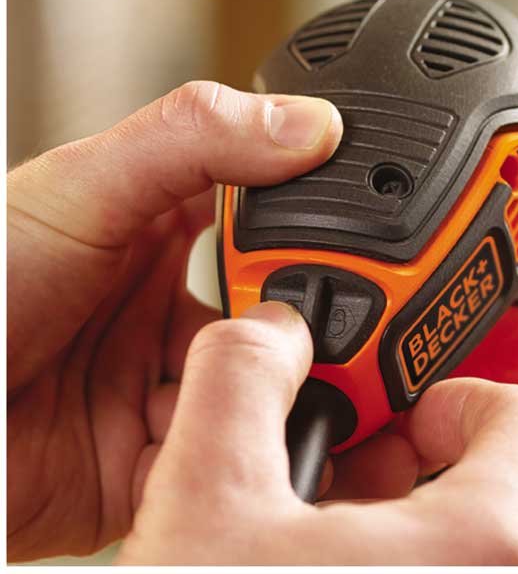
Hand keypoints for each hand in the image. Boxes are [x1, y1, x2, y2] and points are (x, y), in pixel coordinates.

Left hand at [7, 81, 342, 560]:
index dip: (320, 233)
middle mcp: (175, 313)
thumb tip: (309, 125)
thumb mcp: (82, 187)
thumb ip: (195, 140)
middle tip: (340, 329)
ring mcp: (168, 388)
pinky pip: (226, 462)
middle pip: (281, 318)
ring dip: (288, 398)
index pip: (271, 225)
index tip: (365, 243)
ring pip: (264, 396)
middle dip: (316, 328)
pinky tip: (262, 445)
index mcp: (162, 237)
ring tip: (299, 390)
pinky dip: (250, 459)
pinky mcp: (158, 460)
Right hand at [115, 300, 517, 564]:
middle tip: (342, 471)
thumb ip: (242, 380)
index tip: (414, 407)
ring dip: (392, 525)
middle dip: (409, 465)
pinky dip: (392, 567)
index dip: (468, 394)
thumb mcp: (206, 503)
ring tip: (312, 534)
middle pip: (494, 490)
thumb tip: (270, 331)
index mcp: (479, 553)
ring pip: (462, 551)